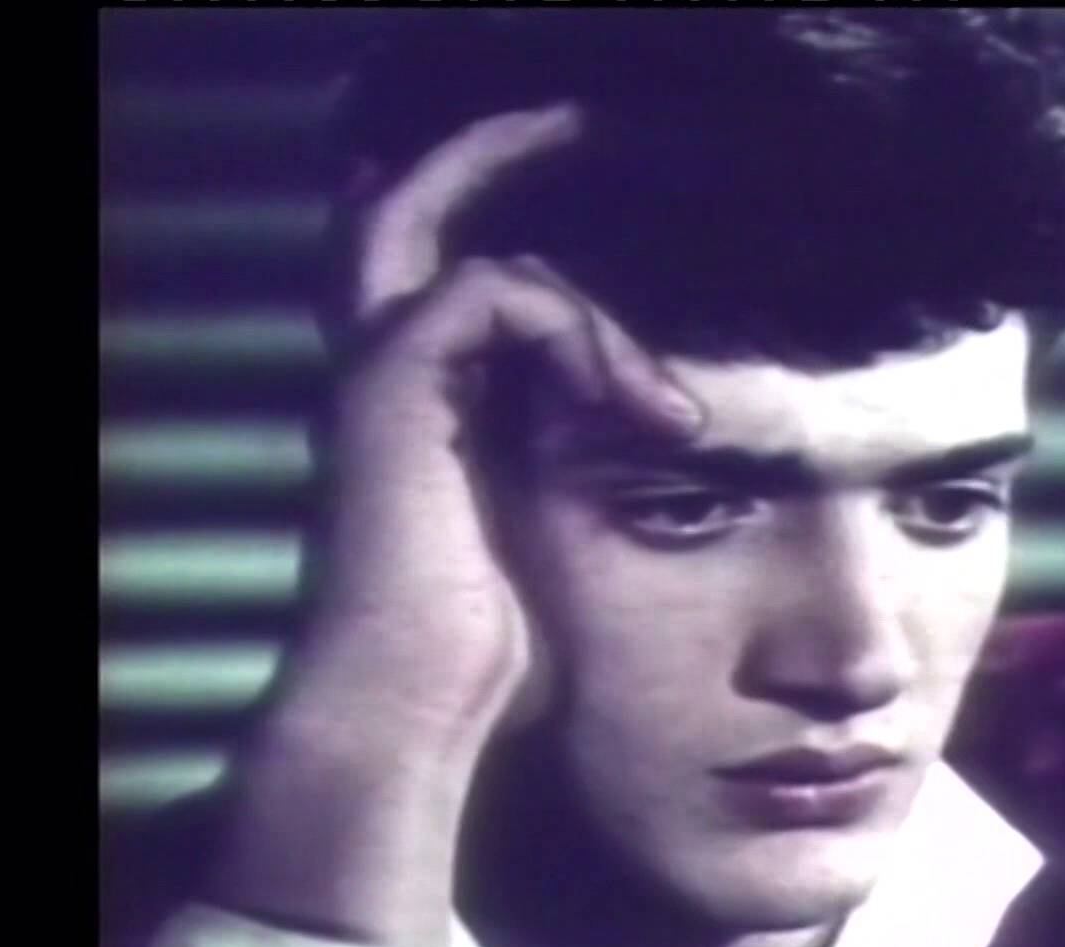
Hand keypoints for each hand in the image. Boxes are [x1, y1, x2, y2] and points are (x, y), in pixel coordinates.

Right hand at [207, 102, 698, 946]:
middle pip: (408, 205)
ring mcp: (383, 377)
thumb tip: (681, 455)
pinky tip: (650, 422)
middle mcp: (390, 373)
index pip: (452, 269)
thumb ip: (593, 477)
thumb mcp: (561, 545)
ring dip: (592, 304)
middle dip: (496, 150)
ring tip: (672, 406)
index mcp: (427, 403)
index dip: (519, 231)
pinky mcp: (394, 390)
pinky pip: (499, 298)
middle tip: (590, 118)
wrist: (414, 709)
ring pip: (473, 247)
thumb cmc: (489, 655)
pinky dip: (587, 343)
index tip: (626, 234)